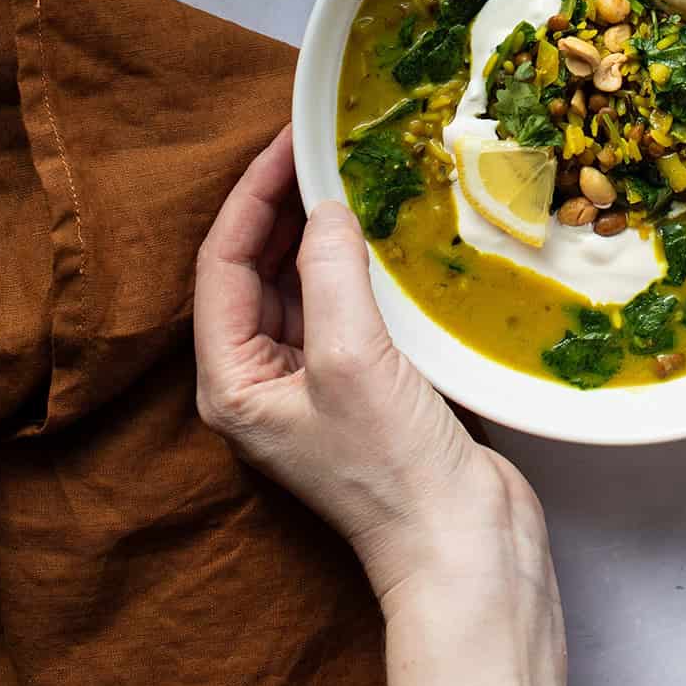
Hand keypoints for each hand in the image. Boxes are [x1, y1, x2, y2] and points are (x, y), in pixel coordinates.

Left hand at [194, 126, 565, 685]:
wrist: (462, 545)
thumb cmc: (393, 468)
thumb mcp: (352, 357)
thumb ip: (329, 270)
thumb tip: (325, 207)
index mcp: (232, 379)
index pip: (223, 261)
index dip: (253, 193)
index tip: (289, 140)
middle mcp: (260, 378)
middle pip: (255, 267)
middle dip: (282, 204)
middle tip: (319, 144)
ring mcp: (311, 382)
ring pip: (298, 281)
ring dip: (317, 228)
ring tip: (347, 171)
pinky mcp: (361, 384)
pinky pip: (341, 302)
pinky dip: (352, 261)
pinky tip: (379, 230)